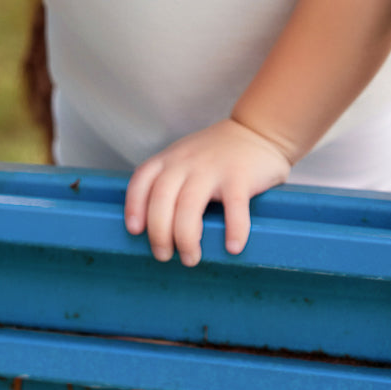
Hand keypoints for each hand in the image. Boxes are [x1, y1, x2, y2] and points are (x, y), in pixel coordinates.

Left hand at [123, 119, 290, 266]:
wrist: (256, 131)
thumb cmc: (216, 154)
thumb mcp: (184, 158)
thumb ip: (170, 181)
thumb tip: (155, 227)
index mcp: (170, 159)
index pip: (141, 181)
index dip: (134, 207)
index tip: (135, 231)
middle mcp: (186, 162)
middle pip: (161, 199)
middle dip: (158, 233)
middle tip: (164, 256)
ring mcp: (212, 168)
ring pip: (189, 206)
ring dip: (186, 238)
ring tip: (191, 258)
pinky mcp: (239, 176)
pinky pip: (233, 207)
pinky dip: (233, 230)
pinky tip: (233, 247)